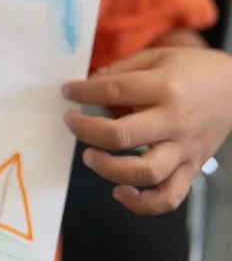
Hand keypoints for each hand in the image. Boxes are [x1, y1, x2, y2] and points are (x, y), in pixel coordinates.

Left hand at [63, 45, 231, 214]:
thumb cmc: (191, 70)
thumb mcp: (157, 56)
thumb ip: (122, 70)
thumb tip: (87, 85)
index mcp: (165, 88)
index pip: (115, 92)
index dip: (84, 92)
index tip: (68, 93)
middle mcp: (175, 121)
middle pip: (124, 135)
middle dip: (87, 130)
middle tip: (71, 122)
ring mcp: (184, 149)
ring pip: (145, 172)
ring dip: (110, 169)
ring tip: (91, 156)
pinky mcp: (191, 170)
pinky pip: (168, 198)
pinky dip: (142, 204)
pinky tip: (120, 192)